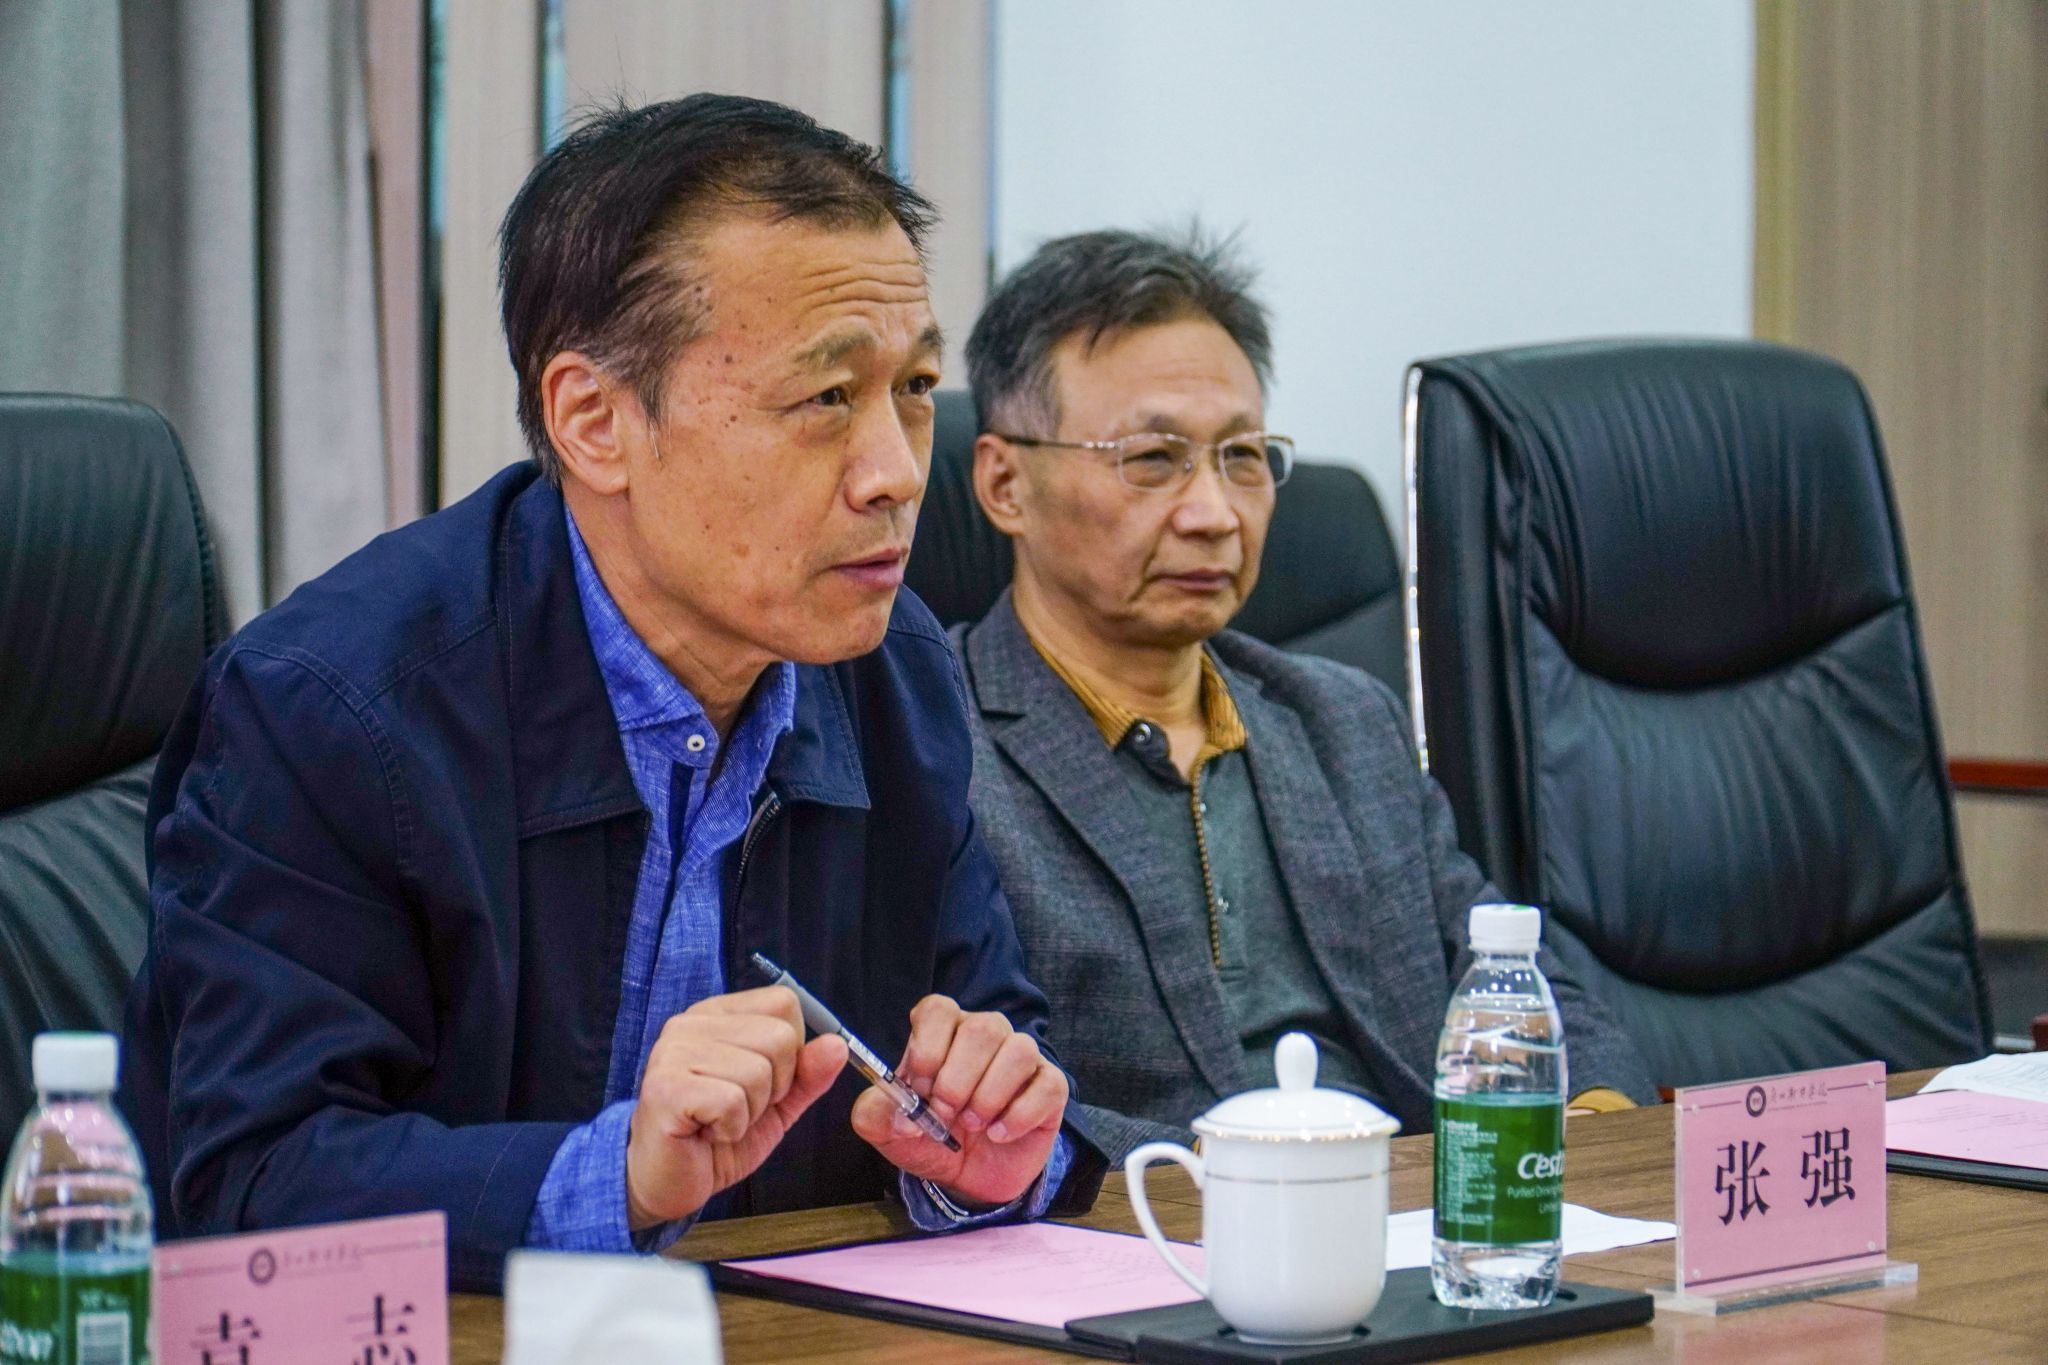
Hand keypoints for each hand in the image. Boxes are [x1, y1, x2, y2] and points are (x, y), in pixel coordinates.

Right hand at [625, 986, 846, 1229]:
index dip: (793, 1050)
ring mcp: (673, 1052)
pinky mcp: (665, 1088)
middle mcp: (691, 1023)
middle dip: (775, 1088)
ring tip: (719, 1122)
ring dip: (751, 1112)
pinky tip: (706, 1134)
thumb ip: (808, 1073)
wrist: (665, 1182)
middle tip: (738, 1109)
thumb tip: (838, 1044)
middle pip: (779, 1037)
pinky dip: (731, 1128)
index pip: (784, 1002)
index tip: (765, 1083)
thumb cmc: (716, 1138)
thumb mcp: (776, 1104)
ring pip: (758, 1072)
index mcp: (718, 1015)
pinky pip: (732, 1102)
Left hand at [850, 995, 1066, 1207]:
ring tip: (973, 1125)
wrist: (968, 1178)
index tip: (919, 1087)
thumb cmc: (929, 1140)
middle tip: (945, 1114)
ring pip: (1018, 1050)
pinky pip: (1047, 1085)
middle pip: (980, 1029)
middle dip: (957, 1081)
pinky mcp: (1050, 1085)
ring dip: (989, 1096)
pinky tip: (999, 1134)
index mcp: (942, 1032)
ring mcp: (1021, 1057)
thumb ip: (876, 1115)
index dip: (928, 1046)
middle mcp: (984, 1034)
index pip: (938, 1009)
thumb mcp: (890, 1133)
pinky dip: (1019, 1116)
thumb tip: (900, 1113)